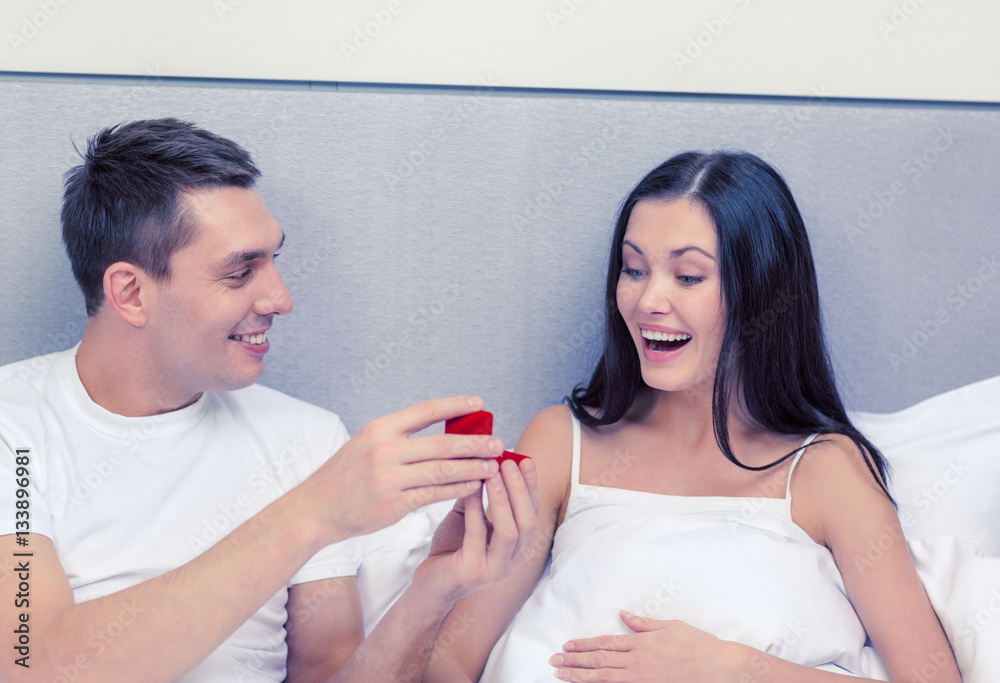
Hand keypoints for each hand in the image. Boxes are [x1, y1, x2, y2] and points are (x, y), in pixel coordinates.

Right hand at [298, 396, 502, 542]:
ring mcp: (389, 478)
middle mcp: (384, 450)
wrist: (316, 509)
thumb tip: (442, 432)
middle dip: (475, 443)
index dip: (455, 405)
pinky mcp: (393, 505)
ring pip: (443, 470)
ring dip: (473, 468)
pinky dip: (458, 489)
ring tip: (493, 466)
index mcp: (380, 429)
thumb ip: (400, 438)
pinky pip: (434, 495)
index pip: (426, 411)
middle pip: (442, 443)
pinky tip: (474, 486)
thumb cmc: (346, 476)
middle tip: (498, 443)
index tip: (479, 403)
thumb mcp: (366, 444)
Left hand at [413, 457, 538, 604]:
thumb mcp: (469, 517)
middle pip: (528, 521)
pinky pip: (478, 537)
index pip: (533, 512)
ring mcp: (496, 569)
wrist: (431, 583)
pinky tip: (471, 491)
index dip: (531, 486)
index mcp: (519, 546)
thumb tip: (483, 461)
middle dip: (520, 489)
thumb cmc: (452, 547)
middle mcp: (514, 560)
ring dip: (502, 499)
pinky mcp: (474, 573)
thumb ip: (479, 495)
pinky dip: (476, 511)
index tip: (525, 460)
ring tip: (492, 473)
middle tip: (508, 462)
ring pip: (509, 531)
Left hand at [550, 611, 742, 681]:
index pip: (605, 643)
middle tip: (554, 661)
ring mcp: (643, 679)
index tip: (567, 646)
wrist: (721, 668)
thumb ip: (643, 624)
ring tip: (561, 675)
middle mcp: (638, 662)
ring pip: (604, 678)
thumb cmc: (699, 645)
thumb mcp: (670, 627)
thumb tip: (623, 614)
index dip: (584, 645)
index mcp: (641, 643)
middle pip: (599, 661)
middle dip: (574, 661)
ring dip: (580, 677)